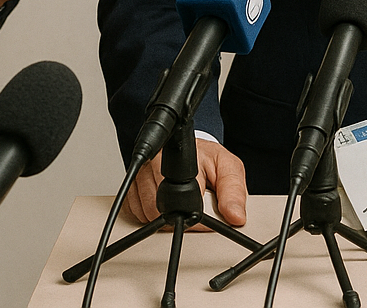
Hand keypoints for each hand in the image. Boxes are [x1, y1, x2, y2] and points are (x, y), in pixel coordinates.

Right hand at [124, 139, 248, 228]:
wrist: (187, 149)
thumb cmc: (206, 158)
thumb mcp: (228, 168)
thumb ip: (234, 192)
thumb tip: (236, 217)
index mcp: (181, 159)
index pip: (185, 202)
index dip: (196, 216)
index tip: (204, 216)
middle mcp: (154, 165)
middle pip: (164, 213)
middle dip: (182, 217)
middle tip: (195, 204)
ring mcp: (139, 176)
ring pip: (150, 216)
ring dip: (167, 217)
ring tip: (181, 201)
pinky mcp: (131, 188)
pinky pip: (138, 214)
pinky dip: (152, 215)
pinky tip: (166, 202)